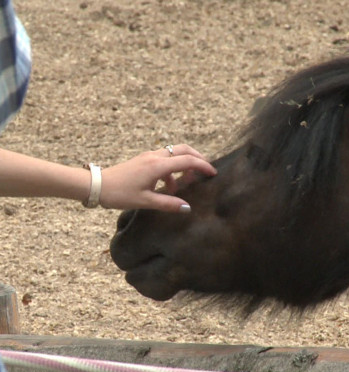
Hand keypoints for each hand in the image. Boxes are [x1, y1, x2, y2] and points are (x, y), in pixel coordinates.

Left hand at [99, 144, 217, 211]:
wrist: (97, 185)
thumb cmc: (119, 194)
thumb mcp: (145, 201)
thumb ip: (168, 204)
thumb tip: (187, 207)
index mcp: (158, 166)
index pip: (188, 161)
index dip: (203, 166)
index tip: (213, 174)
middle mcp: (155, 157)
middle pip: (183, 150)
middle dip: (198, 158)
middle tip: (206, 170)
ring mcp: (149, 156)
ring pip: (174, 153)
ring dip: (185, 164)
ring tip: (187, 182)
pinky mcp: (144, 160)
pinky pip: (165, 159)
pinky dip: (173, 168)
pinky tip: (169, 186)